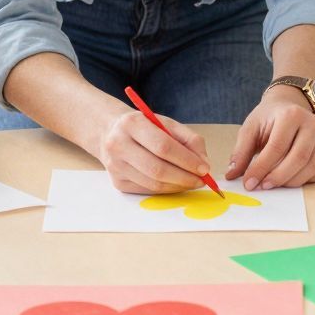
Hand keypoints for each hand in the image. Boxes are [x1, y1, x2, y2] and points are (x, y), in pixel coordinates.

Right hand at [97, 106, 212, 194]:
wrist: (111, 132)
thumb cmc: (145, 127)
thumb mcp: (167, 124)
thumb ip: (190, 140)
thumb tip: (204, 164)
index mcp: (132, 124)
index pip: (163, 146)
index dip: (186, 160)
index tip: (204, 169)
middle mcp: (119, 145)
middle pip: (157, 169)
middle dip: (184, 178)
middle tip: (201, 180)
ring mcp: (115, 166)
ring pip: (153, 184)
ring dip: (178, 186)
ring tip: (192, 182)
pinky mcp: (117, 182)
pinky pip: (147, 190)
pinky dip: (167, 190)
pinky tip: (176, 184)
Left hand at [230, 86, 314, 190]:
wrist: (290, 106)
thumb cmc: (269, 118)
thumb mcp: (250, 128)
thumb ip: (241, 151)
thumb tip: (232, 174)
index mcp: (291, 115)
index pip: (276, 147)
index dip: (261, 168)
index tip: (249, 183)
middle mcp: (312, 124)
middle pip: (299, 158)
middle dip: (278, 177)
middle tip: (262, 187)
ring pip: (313, 166)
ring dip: (292, 181)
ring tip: (274, 184)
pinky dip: (308, 180)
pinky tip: (292, 179)